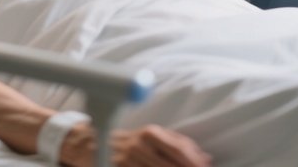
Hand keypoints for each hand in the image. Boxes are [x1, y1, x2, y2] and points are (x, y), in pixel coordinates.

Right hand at [60, 123, 210, 166]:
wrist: (91, 144)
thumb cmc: (129, 141)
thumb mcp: (152, 136)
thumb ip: (178, 144)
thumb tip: (206, 158)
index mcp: (150, 133)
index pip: (179, 149)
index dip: (195, 162)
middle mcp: (139, 146)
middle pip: (170, 164)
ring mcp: (128, 160)